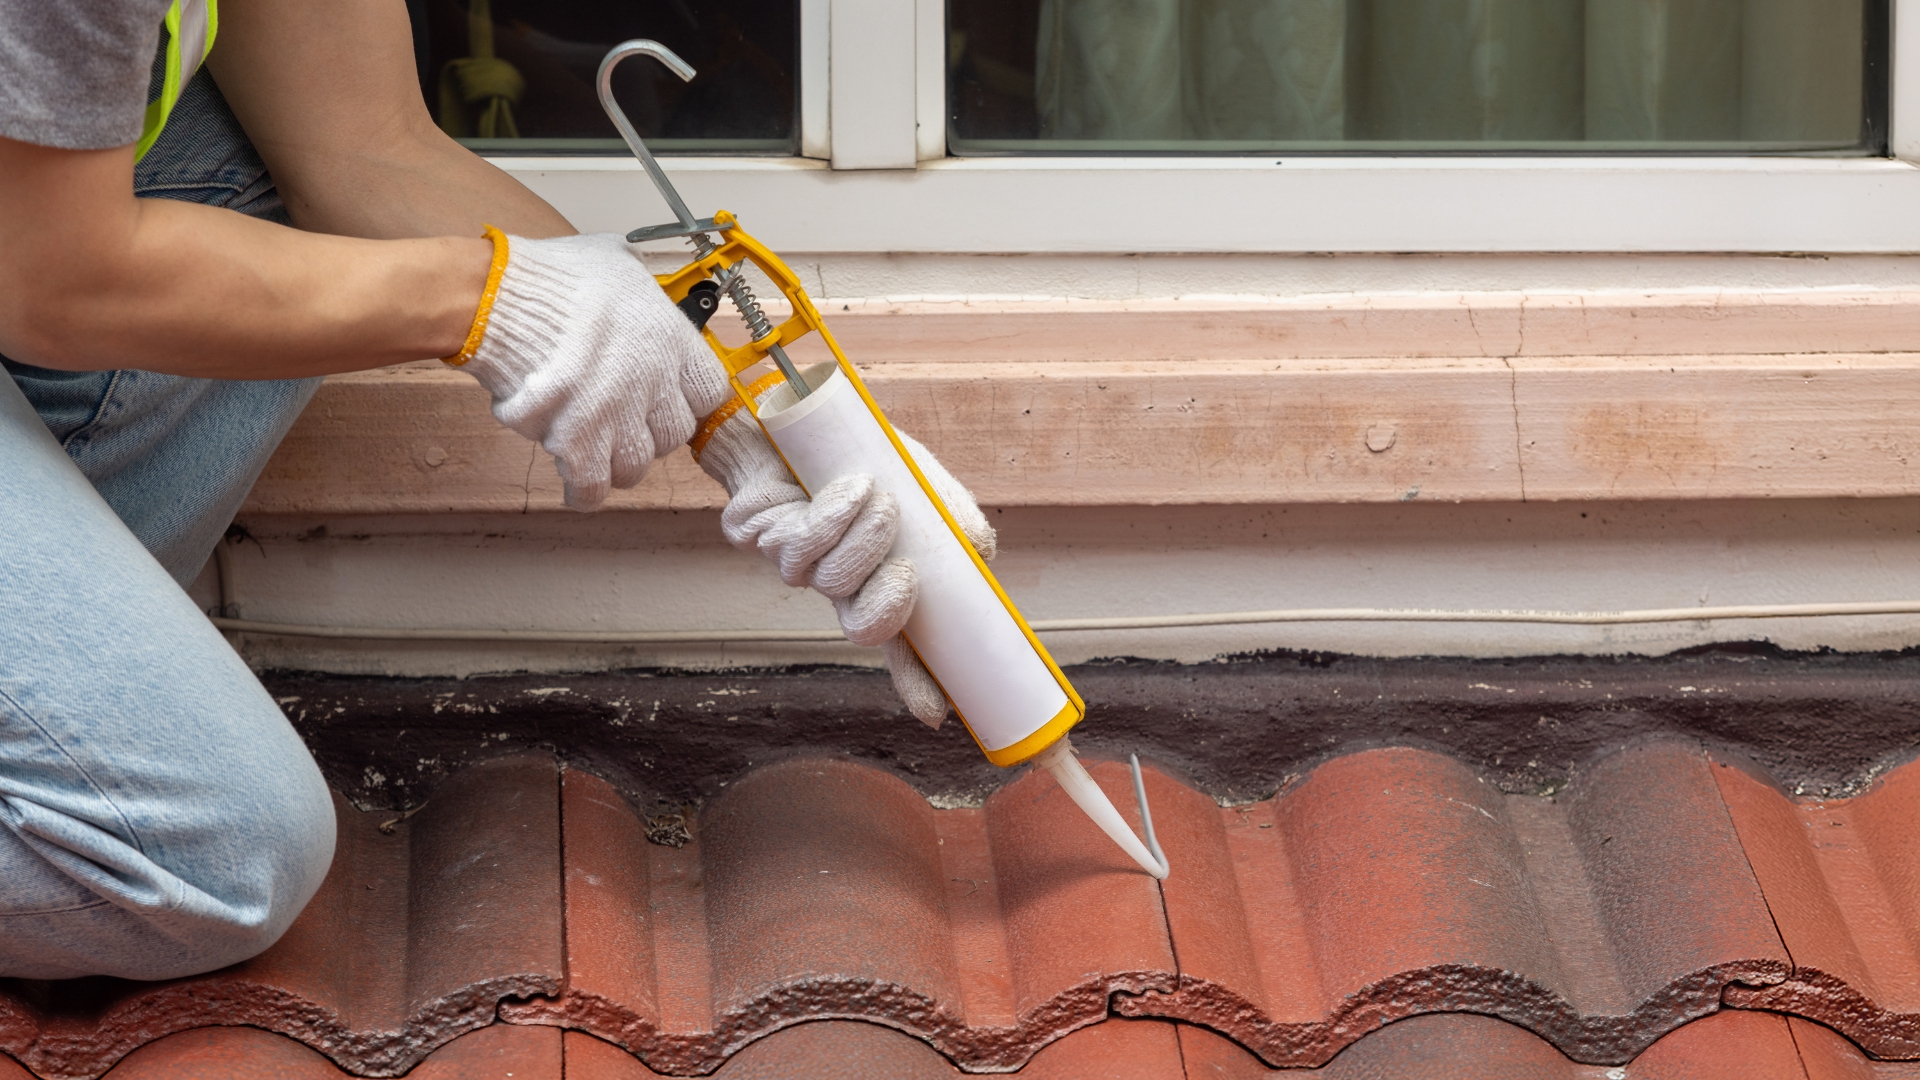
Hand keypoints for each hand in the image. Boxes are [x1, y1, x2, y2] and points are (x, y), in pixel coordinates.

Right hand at [456, 232, 732, 509]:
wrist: (501, 299)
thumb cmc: (552, 276)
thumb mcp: (613, 258)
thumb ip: (638, 281)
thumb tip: (636, 278)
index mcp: (672, 340)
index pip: (709, 392)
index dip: (688, 399)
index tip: (669, 399)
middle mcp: (654, 382)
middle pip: (673, 435)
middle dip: (650, 432)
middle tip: (623, 421)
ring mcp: (618, 417)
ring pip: (636, 466)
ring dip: (616, 461)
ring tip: (595, 446)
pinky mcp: (578, 444)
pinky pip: (594, 487)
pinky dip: (585, 492)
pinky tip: (577, 485)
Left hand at [695, 381, 995, 727]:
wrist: (799, 414)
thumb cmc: (865, 454)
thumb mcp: (926, 486)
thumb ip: (958, 523)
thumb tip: (981, 556)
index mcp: (879, 579)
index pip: (900, 645)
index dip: (917, 681)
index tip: (937, 712)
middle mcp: (836, 582)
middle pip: (861, 629)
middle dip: (889, 604)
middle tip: (906, 569)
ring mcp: (794, 563)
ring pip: (832, 583)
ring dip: (865, 538)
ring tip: (877, 494)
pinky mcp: (755, 537)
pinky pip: (799, 544)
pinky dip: (834, 512)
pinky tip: (850, 485)